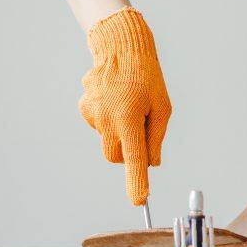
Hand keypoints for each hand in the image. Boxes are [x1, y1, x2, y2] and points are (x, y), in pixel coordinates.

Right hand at [78, 6, 171, 204]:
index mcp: (129, 118)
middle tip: (142, 130)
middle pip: (117, 157)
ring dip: (120, 132)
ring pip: (108, 141)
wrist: (120, 46)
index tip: (140, 200)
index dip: (137, 182)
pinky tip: (115, 99)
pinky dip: (109, 120)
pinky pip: (100, 126)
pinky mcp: (84, 108)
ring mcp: (92, 114)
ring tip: (129, 104)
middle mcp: (107, 119)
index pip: (134, 159)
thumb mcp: (162, 106)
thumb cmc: (146, 76)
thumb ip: (156, 137)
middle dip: (129, 153)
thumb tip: (151, 163)